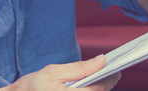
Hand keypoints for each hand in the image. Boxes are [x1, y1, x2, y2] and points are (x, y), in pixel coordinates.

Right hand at [0, 55, 120, 90]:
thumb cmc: (31, 87)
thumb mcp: (54, 72)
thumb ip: (79, 68)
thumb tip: (101, 60)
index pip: (99, 90)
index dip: (110, 79)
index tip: (117, 69)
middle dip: (105, 85)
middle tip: (110, 71)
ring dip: (97, 90)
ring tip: (100, 78)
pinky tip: (87, 86)